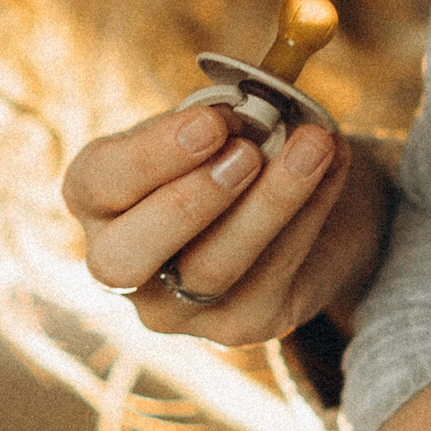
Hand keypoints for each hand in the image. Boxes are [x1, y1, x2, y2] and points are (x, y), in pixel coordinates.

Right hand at [62, 102, 389, 343]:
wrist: (306, 208)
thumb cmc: (242, 148)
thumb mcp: (223, 121)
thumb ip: (229, 112)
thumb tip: (260, 105)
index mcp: (100, 198)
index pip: (98, 183)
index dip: (152, 155)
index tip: (212, 121)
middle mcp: (120, 263)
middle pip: (123, 259)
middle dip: (185, 204)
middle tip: (246, 154)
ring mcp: (174, 307)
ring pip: (209, 271)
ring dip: (267, 206)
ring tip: (312, 149)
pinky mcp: (238, 324)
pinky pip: (268, 280)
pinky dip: (306, 218)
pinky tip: (332, 170)